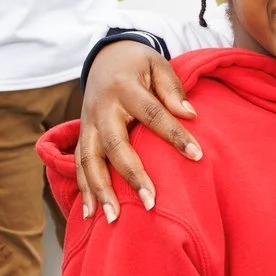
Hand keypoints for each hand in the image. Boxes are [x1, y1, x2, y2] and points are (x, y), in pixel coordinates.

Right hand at [76, 41, 198, 221]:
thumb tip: (189, 115)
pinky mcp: (82, 136)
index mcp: (124, 88)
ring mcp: (87, 124)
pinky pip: (79, 166)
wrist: (104, 57)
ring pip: (89, 161)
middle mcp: (101, 109)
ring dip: (101, 191)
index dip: (174, 134)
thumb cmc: (138, 64)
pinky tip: (93, 214)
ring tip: (114, 218)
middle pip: (114, 145)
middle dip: (131, 175)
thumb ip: (172, 89)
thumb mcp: (157, 64)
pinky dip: (84, 190)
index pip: (152, 113)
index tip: (197, 155)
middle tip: (150, 202)